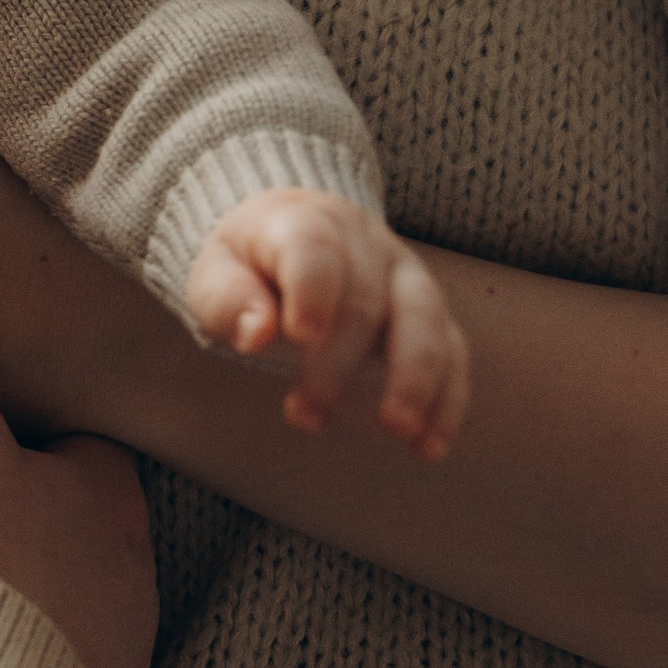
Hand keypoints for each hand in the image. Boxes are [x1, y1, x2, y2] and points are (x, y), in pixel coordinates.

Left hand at [184, 191, 470, 459]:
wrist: (291, 231)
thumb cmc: (248, 263)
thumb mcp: (216, 271)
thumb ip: (229, 298)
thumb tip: (257, 333)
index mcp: (304, 222)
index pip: (315, 249)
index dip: (312, 291)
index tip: (299, 336)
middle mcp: (365, 242)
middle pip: (367, 298)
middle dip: (340, 362)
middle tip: (307, 415)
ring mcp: (404, 273)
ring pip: (426, 319)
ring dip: (416, 378)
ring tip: (399, 431)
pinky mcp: (428, 310)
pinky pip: (451, 349)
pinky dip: (446, 399)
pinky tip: (429, 445)